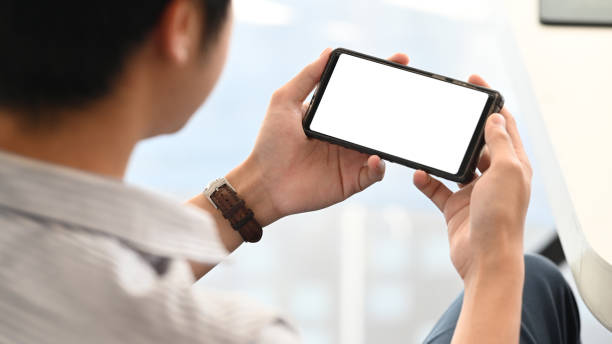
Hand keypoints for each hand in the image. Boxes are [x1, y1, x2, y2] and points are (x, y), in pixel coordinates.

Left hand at [228, 49, 409, 224]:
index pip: (363, 93)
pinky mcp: (352, 180)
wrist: (264, 182)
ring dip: (393, 135)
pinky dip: (379, 165)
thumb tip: (329, 50)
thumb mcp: (284, 101)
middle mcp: (347, 135)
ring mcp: (352, 158)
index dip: (382, 77)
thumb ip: (307, 77)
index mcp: (335, 116)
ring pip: (382, 144)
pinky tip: (374, 157)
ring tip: (399, 124)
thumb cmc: (270, 143)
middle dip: (398, 104)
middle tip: (409, 91)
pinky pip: (375, 171)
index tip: (400, 60)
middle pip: (379, 117)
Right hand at [413, 75, 531, 282]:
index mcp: (513, 164)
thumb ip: (498, 142)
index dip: (491, 100)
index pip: (504, 124)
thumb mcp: (506, 171)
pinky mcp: (455, 207)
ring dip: (440, 154)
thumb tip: (495, 117)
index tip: (474, 81)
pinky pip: (437, 188)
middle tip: (444, 108)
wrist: (484, 259)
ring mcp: (474, 192)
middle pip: (477, 142)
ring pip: (454, 164)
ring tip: (425, 141)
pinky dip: (427, 181)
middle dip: (461, 126)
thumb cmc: (500, 217)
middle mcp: (495, 176)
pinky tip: (418, 174)